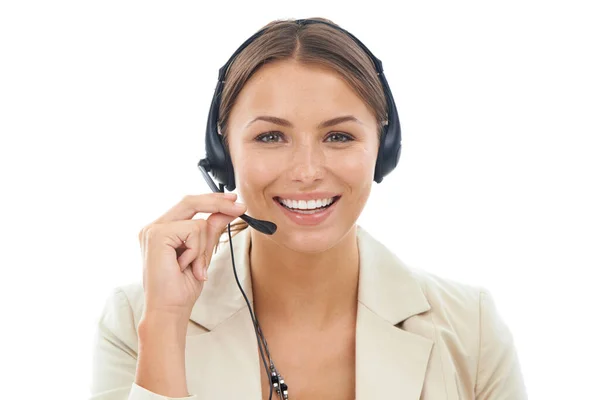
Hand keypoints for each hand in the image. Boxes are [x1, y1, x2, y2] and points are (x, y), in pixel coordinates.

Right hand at [138, 193, 246, 318]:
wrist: (168, 311)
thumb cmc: (181, 290)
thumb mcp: (202, 255)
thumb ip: (210, 232)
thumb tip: (225, 212)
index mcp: (161, 230)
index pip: (188, 205)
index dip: (212, 200)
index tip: (234, 201)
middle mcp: (153, 227)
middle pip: (190, 201)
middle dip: (218, 203)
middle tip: (240, 207)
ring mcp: (152, 230)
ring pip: (197, 222)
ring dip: (203, 247)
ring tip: (191, 267)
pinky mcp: (156, 235)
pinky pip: (193, 231)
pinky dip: (196, 251)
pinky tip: (183, 266)